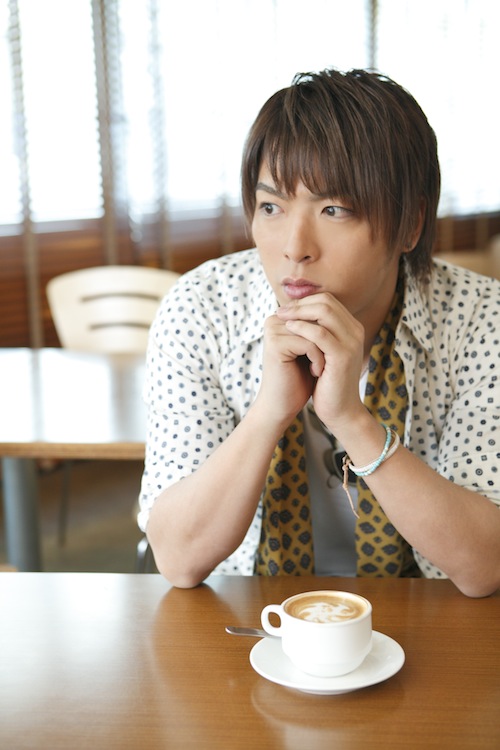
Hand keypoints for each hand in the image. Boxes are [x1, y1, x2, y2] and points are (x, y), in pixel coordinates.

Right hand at [255, 311, 320, 424]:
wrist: (285, 405)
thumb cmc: (302, 378)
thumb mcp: (315, 347)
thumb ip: (319, 324)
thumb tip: (336, 303)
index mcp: (284, 316)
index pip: (319, 307)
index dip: (331, 330)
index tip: (328, 351)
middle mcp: (276, 319)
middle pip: (318, 316)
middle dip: (329, 339)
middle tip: (329, 359)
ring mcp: (273, 329)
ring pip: (316, 330)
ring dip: (325, 352)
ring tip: (321, 368)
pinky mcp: (275, 343)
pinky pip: (310, 343)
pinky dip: (318, 360)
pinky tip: (315, 372)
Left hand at [275, 293, 365, 428]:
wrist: (340, 411)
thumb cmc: (327, 384)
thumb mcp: (323, 353)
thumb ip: (317, 334)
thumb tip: (294, 315)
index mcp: (352, 329)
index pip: (328, 301)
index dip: (304, 301)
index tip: (285, 309)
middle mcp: (355, 332)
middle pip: (326, 302)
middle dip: (300, 304)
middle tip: (280, 311)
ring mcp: (351, 343)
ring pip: (324, 312)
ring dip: (298, 312)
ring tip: (280, 318)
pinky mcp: (342, 356)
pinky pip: (320, 333)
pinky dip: (302, 328)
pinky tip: (288, 330)